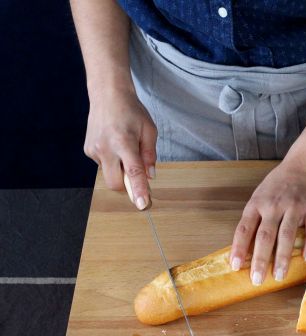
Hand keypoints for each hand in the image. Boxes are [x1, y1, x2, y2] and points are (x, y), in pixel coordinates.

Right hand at [83, 87, 156, 209]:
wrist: (107, 95)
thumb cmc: (131, 111)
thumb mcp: (149, 130)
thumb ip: (150, 155)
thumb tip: (150, 176)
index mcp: (124, 142)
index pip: (133, 172)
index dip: (138, 190)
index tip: (142, 204)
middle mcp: (105, 148)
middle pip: (115, 183)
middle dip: (127, 185)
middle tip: (136, 171)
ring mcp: (94, 150)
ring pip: (109, 174)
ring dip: (119, 169)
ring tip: (124, 147)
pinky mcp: (88, 150)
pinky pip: (103, 165)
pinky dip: (112, 161)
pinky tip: (114, 144)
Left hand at [230, 160, 305, 285]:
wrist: (303, 167)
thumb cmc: (277, 186)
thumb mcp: (259, 197)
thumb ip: (253, 220)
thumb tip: (243, 250)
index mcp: (257, 204)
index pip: (244, 229)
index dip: (238, 248)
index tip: (235, 267)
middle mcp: (274, 205)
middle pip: (265, 236)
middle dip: (260, 259)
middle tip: (257, 279)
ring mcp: (295, 207)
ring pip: (287, 235)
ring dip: (282, 257)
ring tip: (279, 276)